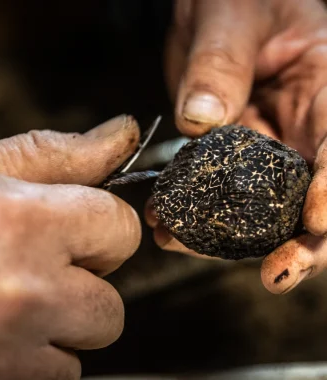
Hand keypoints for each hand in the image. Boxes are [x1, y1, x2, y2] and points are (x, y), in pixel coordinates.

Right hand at [0, 115, 140, 379]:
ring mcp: (0, 353)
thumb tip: (124, 132)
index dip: (104, 226)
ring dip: (64, 321)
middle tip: (41, 262)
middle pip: (113, 301)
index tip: (81, 226)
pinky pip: (56, 377)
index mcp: (19, 222)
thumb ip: (66, 154)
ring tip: (14, 296)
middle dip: (87, 279)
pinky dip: (37, 356)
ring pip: (86, 343)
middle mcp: (16, 294)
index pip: (122, 230)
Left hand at [147, 0, 326, 292]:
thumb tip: (201, 120)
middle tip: (275, 274)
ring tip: (185, 245)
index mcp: (325, 87)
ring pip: (260, 207)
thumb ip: (219, 65)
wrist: (211, 12)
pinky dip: (193, 214)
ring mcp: (263, 149)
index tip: (315, 223)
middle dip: (297, 240)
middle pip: (310, 195)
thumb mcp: (230, 15)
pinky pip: (216, 195)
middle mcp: (300, 128)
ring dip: (229, 237)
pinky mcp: (228, 159)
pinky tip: (166, 223)